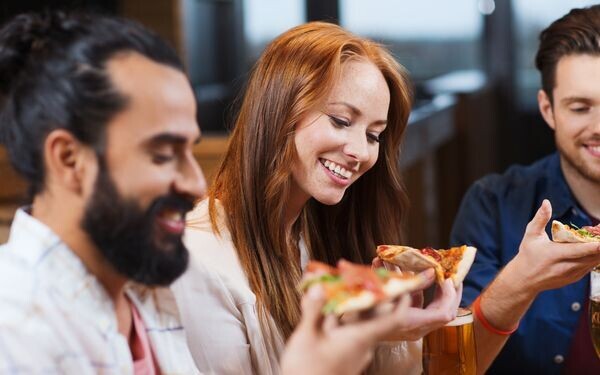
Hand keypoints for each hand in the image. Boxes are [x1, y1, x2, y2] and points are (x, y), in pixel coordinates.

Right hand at [280, 285, 410, 374]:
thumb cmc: (307, 371)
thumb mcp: (307, 338)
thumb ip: (313, 310)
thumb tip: (317, 285)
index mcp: (360, 338)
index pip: (393, 319)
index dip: (401, 301)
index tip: (403, 285)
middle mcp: (360, 344)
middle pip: (371, 315)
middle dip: (364, 293)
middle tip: (359, 274)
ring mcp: (351, 351)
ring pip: (353, 321)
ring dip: (345, 303)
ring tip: (332, 284)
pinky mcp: (340, 355)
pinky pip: (343, 330)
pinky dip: (334, 315)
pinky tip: (319, 305)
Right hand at [371, 257, 461, 340]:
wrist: (352, 329)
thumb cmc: (364, 313)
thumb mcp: (387, 294)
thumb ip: (411, 283)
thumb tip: (431, 272)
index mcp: (413, 323)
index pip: (445, 313)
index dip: (450, 295)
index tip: (447, 276)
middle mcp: (416, 328)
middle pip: (444, 312)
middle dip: (450, 292)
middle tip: (452, 274)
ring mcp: (412, 326)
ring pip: (432, 308)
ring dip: (433, 289)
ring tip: (433, 270)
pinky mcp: (405, 321)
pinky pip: (419, 306)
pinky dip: (417, 290)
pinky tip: (405, 274)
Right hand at [507, 199, 599, 294]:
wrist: (525, 279)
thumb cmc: (527, 254)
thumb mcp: (531, 235)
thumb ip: (540, 218)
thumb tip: (546, 202)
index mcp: (553, 255)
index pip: (578, 251)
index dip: (593, 247)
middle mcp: (564, 267)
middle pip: (590, 257)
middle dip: (599, 247)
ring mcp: (571, 275)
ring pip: (592, 263)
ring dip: (599, 252)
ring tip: (599, 240)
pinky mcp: (574, 278)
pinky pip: (589, 267)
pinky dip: (595, 258)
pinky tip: (596, 249)